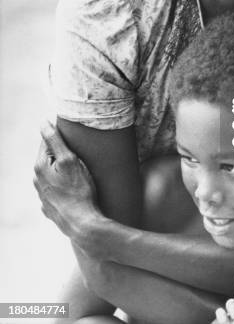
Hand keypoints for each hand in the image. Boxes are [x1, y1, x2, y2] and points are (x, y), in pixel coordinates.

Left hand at [33, 122, 99, 239]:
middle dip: (63, 155)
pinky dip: (65, 187)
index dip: (62, 138)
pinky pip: (57, 190)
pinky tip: (76, 190)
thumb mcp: (69, 160)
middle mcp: (37, 181)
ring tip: (81, 175)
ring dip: (64, 171)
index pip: (47, 142)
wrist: (82, 224)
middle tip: (81, 157)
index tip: (76, 140)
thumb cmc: (79, 190)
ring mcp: (43, 196)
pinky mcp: (50, 208)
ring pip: (53, 175)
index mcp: (39, 167)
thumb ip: (55, 140)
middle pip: (50, 159)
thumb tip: (43, 123)